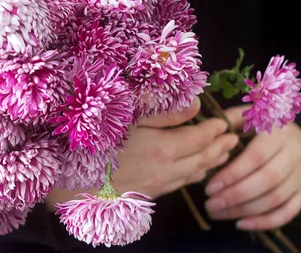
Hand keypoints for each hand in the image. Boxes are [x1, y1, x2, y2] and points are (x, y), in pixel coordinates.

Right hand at [45, 97, 239, 208]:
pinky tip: (195, 172)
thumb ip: (166, 110)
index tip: (225, 121)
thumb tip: (196, 104)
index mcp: (164, 148)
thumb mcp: (129, 114)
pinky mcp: (145, 195)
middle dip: (221, 148)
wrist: (67, 176)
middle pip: (203, 159)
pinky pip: (178, 185)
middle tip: (233, 138)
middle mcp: (166, 170)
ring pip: (193, 175)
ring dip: (211, 163)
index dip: (215, 129)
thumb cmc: (95, 137)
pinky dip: (193, 176)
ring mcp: (156, 185)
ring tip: (223, 154)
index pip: (201, 138)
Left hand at [204, 105, 300, 230]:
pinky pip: (287, 213)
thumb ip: (230, 121)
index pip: (256, 156)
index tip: (209, 187)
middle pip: (267, 180)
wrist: (297, 138)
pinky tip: (240, 223)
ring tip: (218, 213)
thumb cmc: (263, 128)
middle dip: (235, 195)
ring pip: (275, 199)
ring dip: (244, 210)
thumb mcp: (249, 117)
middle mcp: (295, 152)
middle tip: (210, 204)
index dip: (232, 174)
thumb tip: (210, 133)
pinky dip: (263, 222)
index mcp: (280, 131)